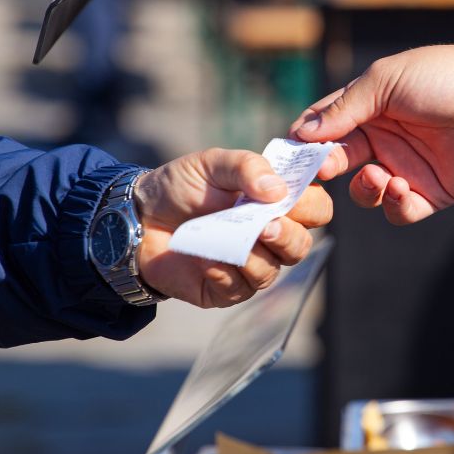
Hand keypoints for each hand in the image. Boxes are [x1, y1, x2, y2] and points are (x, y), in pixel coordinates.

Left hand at [132, 149, 331, 306]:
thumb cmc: (180, 186)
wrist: (137, 217)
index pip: (316, 208)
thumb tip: (279, 190)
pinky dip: (225, 273)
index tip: (295, 194)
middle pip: (302, 245)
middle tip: (266, 225)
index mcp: (275, 203)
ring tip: (231, 240)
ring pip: (273, 270)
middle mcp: (270, 236)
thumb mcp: (212, 163)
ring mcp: (250, 265)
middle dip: (288, 236)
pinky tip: (207, 260)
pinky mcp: (226, 290)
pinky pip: (239, 288)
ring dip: (255, 256)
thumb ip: (246, 167)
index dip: (313, 203)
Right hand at [290, 44, 453, 224]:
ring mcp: (405, 167)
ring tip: (378, 176)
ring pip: (366, 193)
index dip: (306, 142)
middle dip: (327, 169)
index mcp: (368, 109)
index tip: (290, 154)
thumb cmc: (442, 78)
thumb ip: (343, 110)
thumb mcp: (383, 82)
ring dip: (364, 189)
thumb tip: (301, 133)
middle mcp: (383, 140)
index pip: (325, 128)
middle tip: (326, 169)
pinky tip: (400, 187)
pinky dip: (393, 205)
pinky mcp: (429, 193)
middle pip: (339, 163)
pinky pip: (399, 211)